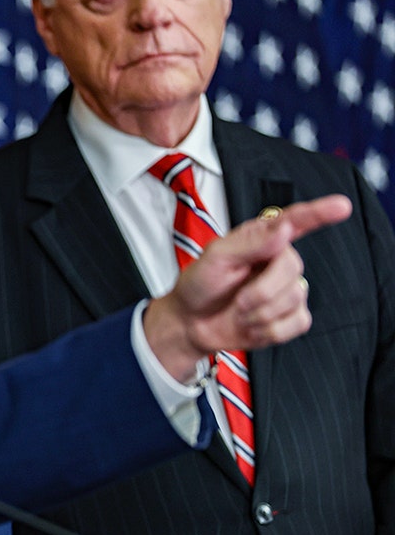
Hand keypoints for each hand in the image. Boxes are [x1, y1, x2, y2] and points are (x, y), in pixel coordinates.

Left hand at [143, 194, 352, 381]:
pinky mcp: (292, 316)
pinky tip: (252, 325)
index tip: (342, 205)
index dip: (320, 213)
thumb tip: (284, 228)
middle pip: (292, 268)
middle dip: (261, 290)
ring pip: (294, 298)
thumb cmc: (200, 284)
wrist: (192, 322)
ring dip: (259, 312)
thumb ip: (251, 242)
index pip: (296, 221)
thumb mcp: (216, 257)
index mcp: (262, 238)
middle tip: (237, 299)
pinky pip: (296, 323)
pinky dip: (268, 329)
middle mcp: (280, 260)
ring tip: (239, 311)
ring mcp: (289, 289)